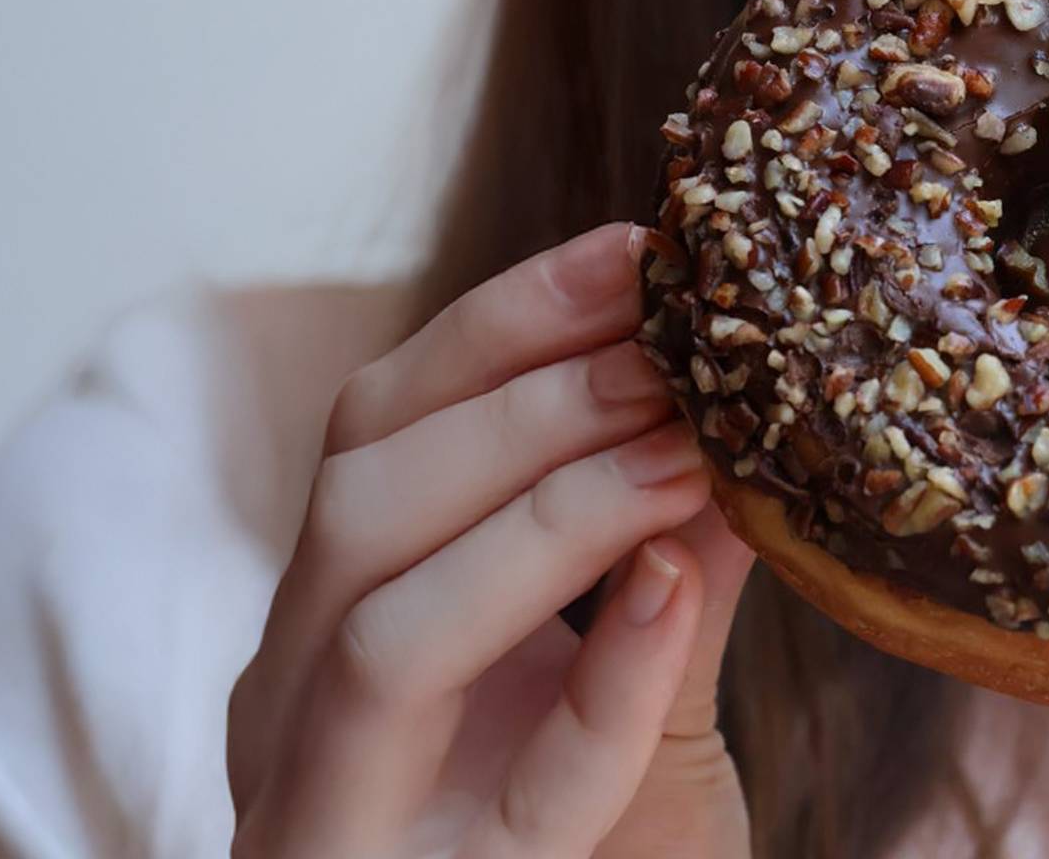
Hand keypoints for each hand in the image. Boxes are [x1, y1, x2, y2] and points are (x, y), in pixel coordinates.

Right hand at [226, 223, 756, 856]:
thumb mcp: (640, 699)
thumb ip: (672, 566)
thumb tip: (755, 410)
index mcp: (329, 628)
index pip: (374, 427)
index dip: (502, 322)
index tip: (639, 248)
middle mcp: (293, 710)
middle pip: (358, 500)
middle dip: (526, 402)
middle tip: (678, 352)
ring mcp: (334, 816)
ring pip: (383, 627)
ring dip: (549, 514)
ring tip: (689, 454)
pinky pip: (510, 787)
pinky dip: (602, 677)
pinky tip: (680, 585)